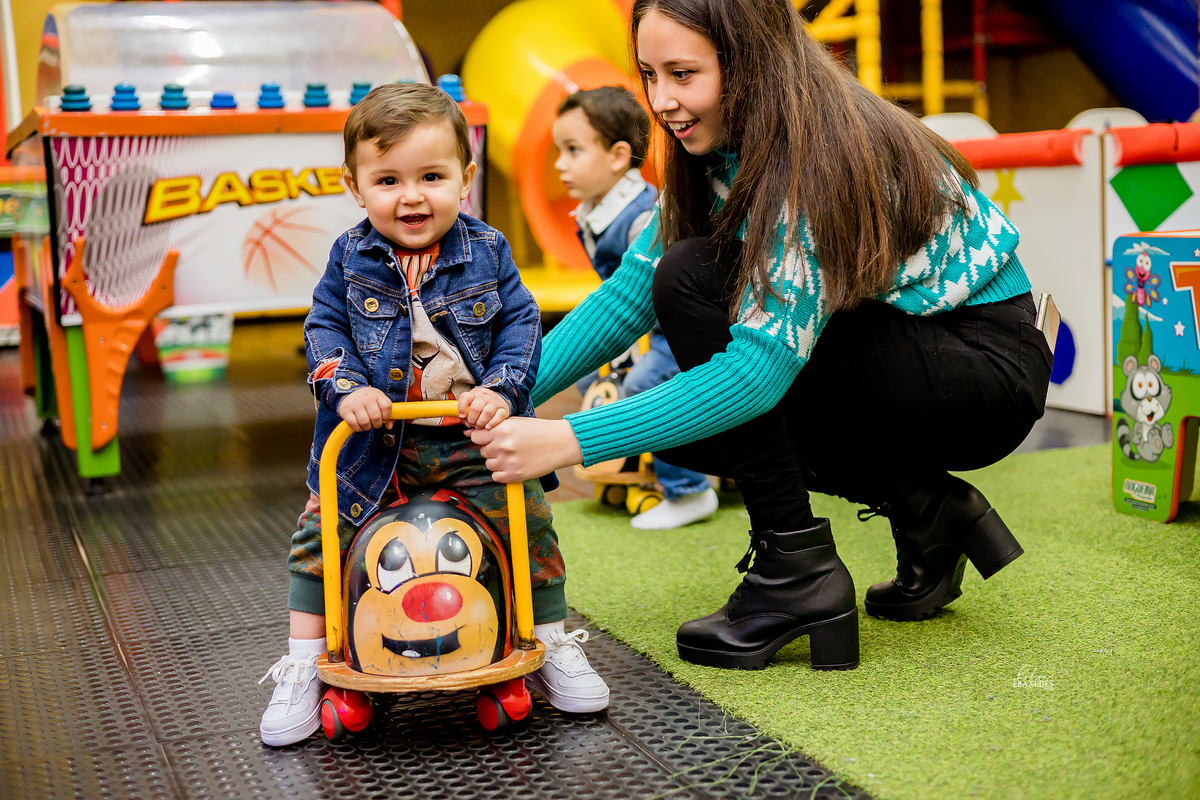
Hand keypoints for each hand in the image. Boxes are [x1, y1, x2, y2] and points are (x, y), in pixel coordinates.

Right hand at [338, 387, 392, 431]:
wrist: (350, 393)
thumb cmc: (368, 400)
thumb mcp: (379, 402)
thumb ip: (388, 414)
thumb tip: (389, 426)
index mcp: (377, 394)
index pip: (386, 406)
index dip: (387, 416)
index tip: (384, 419)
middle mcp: (366, 397)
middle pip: (376, 417)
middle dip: (377, 424)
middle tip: (375, 423)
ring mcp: (355, 403)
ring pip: (365, 422)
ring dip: (367, 427)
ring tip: (367, 424)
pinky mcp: (346, 410)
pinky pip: (353, 424)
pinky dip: (358, 428)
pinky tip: (359, 425)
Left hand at [457, 387, 510, 429]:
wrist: (499, 398)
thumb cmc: (482, 405)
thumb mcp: (472, 405)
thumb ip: (467, 416)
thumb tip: (466, 425)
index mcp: (474, 395)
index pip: (465, 397)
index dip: (461, 407)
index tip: (462, 416)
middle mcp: (484, 397)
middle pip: (476, 407)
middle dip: (472, 419)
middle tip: (472, 424)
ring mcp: (495, 402)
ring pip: (487, 412)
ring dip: (481, 422)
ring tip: (479, 426)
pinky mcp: (503, 409)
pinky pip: (498, 416)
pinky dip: (492, 423)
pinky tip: (488, 427)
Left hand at [468, 417, 582, 483]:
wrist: (560, 443)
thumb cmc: (537, 430)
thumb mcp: (515, 423)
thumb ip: (494, 427)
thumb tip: (468, 432)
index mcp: (502, 430)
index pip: (476, 437)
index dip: (483, 438)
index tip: (492, 439)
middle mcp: (503, 446)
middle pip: (483, 451)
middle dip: (493, 450)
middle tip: (509, 447)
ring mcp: (508, 462)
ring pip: (489, 464)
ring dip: (498, 461)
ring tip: (514, 456)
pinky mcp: (515, 475)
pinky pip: (496, 476)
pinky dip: (503, 473)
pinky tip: (515, 465)